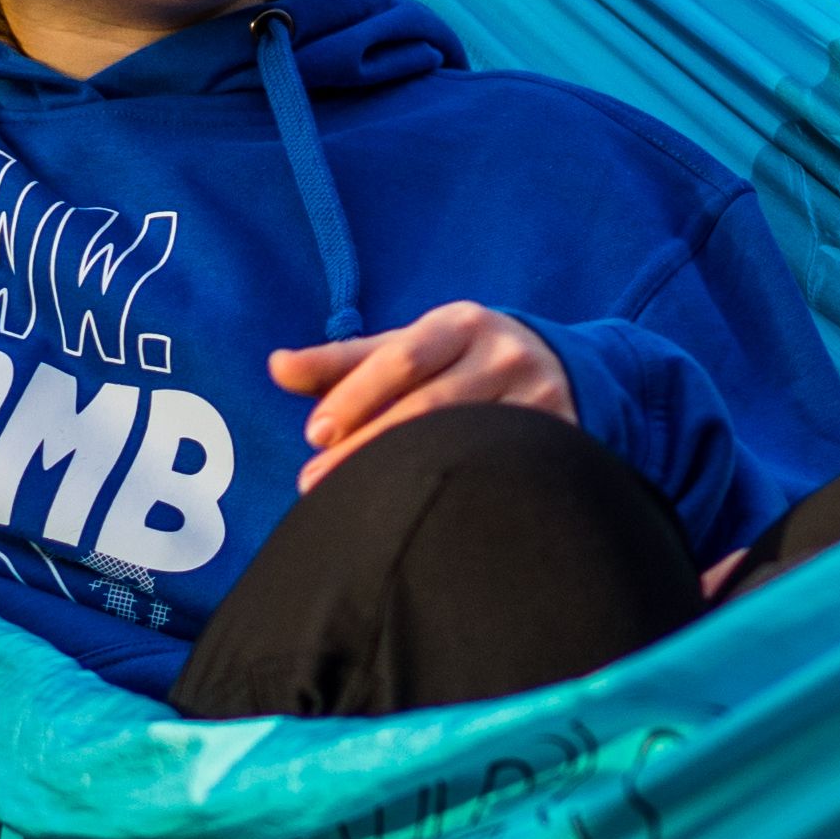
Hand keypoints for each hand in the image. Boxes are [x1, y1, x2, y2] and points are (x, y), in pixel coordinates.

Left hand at [273, 302, 574, 487]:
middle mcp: (505, 354)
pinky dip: (457, 490)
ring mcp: (539, 397)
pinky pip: (500, 470)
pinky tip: (422, 514)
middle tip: (315, 482)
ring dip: (406, 473)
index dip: (354, 397)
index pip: (401, 358)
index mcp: (462, 323)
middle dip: (367, 445)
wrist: (559, 367)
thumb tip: (276, 366)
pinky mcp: (562, 437)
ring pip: (465, 442)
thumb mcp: (408, 347)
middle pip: (429, 405)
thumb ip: (343, 361)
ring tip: (358, 505)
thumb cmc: (460, 359)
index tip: (314, 436)